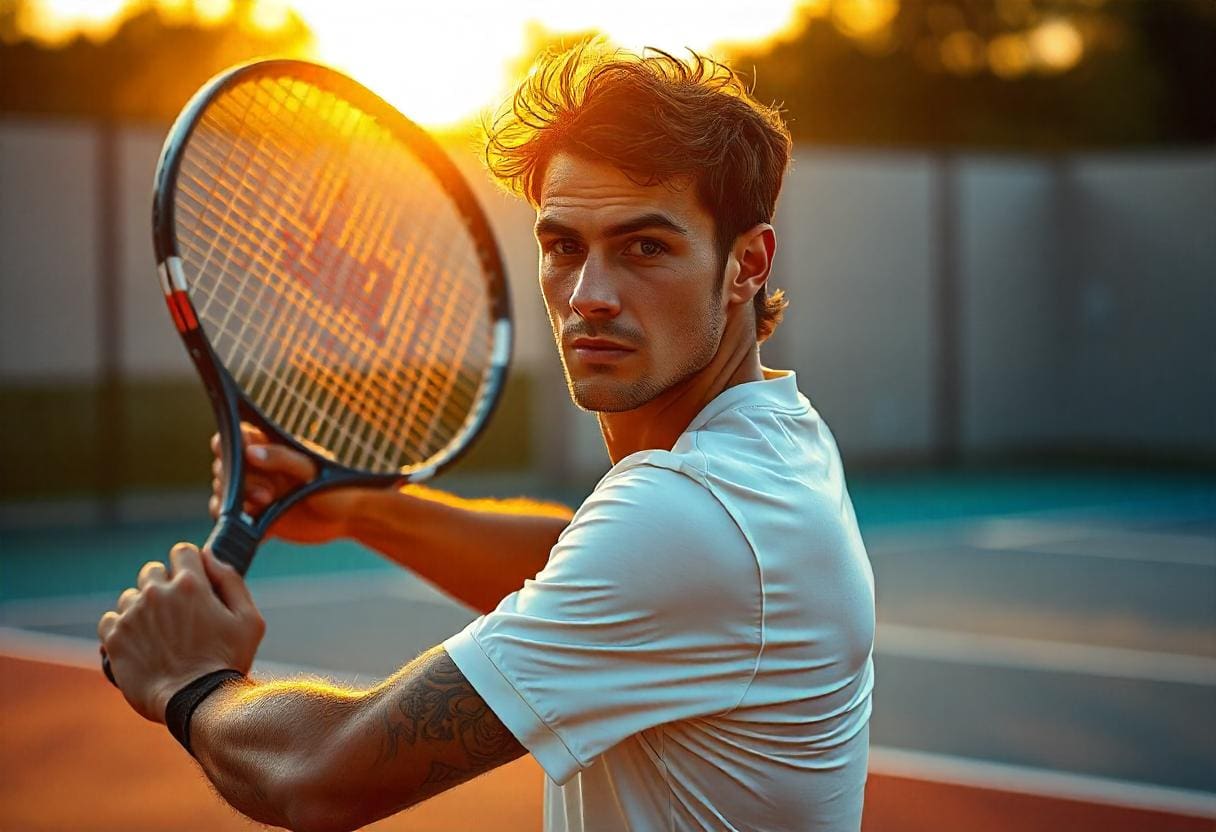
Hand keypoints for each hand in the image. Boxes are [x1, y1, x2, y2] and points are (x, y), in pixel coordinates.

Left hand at [97, 544, 264, 721]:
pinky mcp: (114, 639)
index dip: (189, 564)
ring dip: (142, 608)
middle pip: (152, 570)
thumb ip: (231, 580)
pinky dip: (121, 628)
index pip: (182, 551)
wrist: (196, 703)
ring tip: (158, 634)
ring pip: (130, 596)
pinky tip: (138, 642)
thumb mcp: (249, 620)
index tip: (192, 580)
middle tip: (176, 612)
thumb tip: (210, 556)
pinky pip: (109, 619)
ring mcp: (132, 615)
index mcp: (191, 584)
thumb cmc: (227, 662)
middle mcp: (157, 593)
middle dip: (164, 585)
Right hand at [211, 424, 364, 544]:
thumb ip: (282, 458)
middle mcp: (257, 469)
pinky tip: (260, 526)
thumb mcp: (312, 469)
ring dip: (236, 502)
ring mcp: (254, 493)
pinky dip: (237, 524)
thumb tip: (250, 452)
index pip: (234, 438)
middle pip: (223, 468)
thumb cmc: (335, 485)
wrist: (348, 519)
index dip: (227, 446)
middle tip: (268, 493)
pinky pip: (230, 520)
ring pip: (223, 494)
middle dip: (238, 480)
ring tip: (266, 505)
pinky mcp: (255, 518)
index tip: (241, 458)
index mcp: (269, 448)